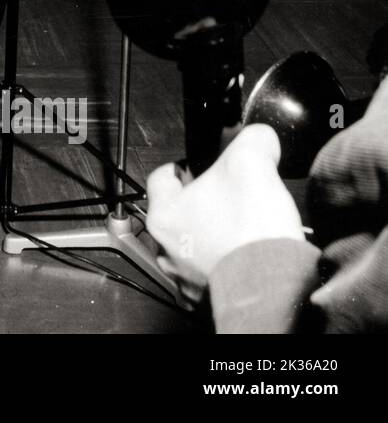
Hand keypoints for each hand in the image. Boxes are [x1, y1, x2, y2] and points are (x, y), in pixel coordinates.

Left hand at [146, 124, 305, 299]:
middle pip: (179, 212)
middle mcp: (166, 248)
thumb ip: (252, 141)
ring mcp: (185, 276)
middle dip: (204, 202)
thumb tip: (259, 137)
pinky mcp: (209, 297)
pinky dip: (228, 261)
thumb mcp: (252, 163)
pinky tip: (249, 253)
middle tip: (229, 196)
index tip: (197, 166)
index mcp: (164, 214)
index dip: (182, 166)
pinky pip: (213, 271)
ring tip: (242, 228)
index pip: (160, 178)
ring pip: (195, 244)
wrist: (272, 285)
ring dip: (214, 235)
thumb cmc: (250, 231)